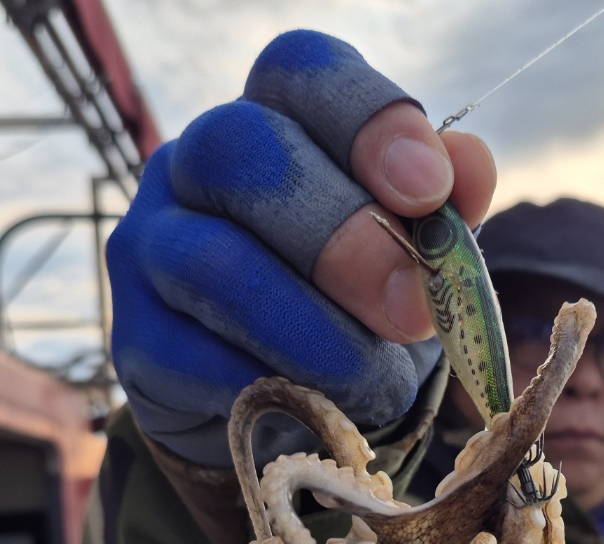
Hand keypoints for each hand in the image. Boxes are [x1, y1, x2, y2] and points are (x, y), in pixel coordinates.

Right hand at [106, 31, 496, 465]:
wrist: (288, 413)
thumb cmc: (357, 311)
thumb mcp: (415, 260)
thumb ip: (441, 213)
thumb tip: (469, 166)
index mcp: (274, 118)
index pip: (300, 71)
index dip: (368, 119)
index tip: (428, 191)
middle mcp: (194, 162)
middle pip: (243, 153)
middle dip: (345, 237)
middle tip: (413, 312)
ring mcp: (149, 247)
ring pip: (213, 263)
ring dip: (309, 330)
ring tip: (376, 383)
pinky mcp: (134, 339)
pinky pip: (189, 355)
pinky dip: (266, 385)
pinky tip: (316, 408)